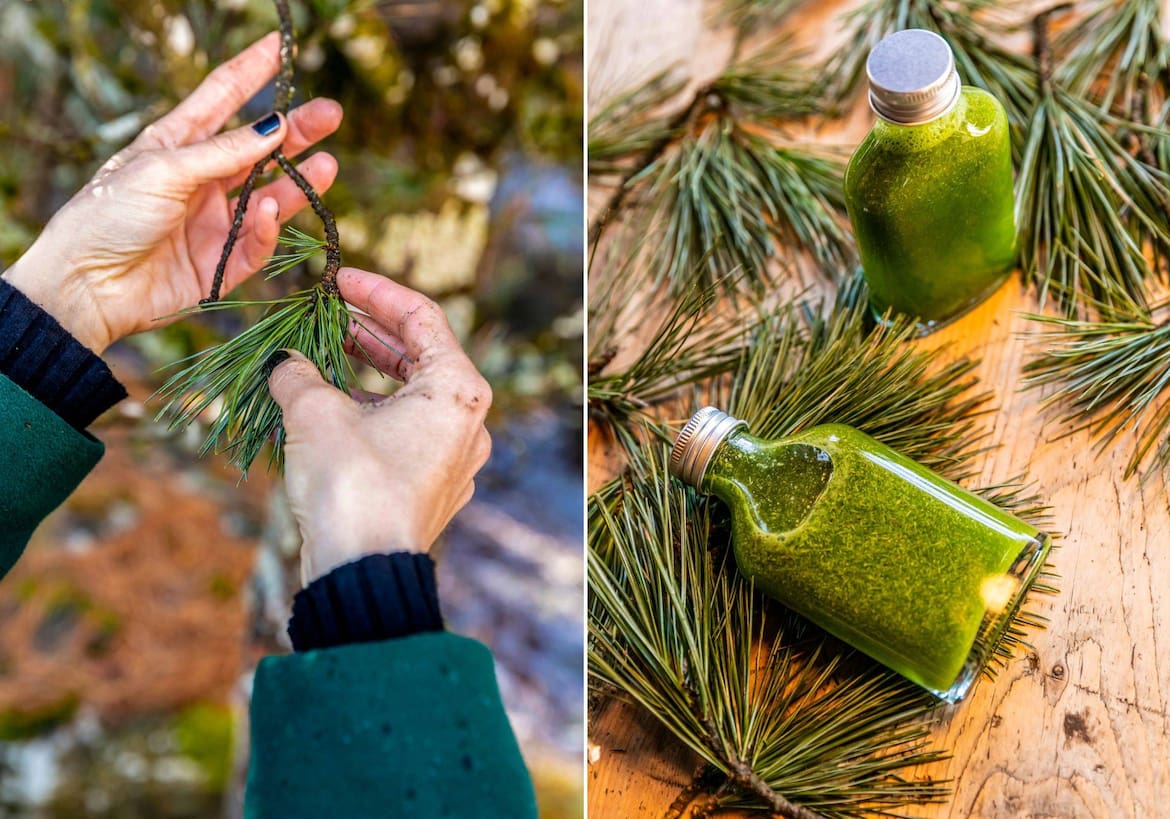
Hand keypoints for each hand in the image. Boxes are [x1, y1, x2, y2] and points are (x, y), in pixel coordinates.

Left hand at [1, 32, 341, 352]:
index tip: (281, 46)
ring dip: (298, 179)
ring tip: (327, 164)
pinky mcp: (221, 264)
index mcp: (176, 145)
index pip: (222, 98)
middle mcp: (201, 180)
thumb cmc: (107, 216)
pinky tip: (270, 210)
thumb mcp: (163, 169)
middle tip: (331, 114)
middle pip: (259, 148)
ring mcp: (213, 221)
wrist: (86, 285)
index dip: (252, 71)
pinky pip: (256, 243)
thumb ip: (224, 151)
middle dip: (296, 130)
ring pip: (270, 195)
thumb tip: (276, 125)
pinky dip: (267, 227)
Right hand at [267, 268, 492, 584]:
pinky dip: (370, 411)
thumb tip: (284, 362)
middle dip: (371, 331)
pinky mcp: (432, 487)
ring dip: (366, 372)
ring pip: (411, 397)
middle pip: (420, 356)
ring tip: (323, 355)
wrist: (361, 573)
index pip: (423, 318)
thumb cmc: (351, 485)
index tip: (339, 279)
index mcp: (458, 390)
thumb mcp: (314, 413)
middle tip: (328, 314)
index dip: (377, 291)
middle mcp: (468, 422)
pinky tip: (330, 406)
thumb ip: (298, 373)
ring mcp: (453, 458)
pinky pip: (405, 432)